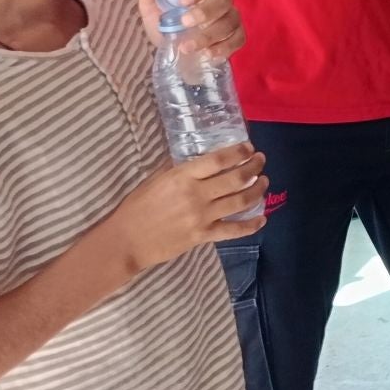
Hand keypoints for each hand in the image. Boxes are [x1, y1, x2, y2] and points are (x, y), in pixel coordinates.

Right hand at [106, 144, 266, 272]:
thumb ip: (182, 171)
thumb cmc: (137, 206)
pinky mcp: (203, 236)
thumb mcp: (156, 179)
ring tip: (264, 182)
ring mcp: (201, 217)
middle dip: (255, 167)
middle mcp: (196, 195)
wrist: (125, 241)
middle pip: (236, 178)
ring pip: (241, 201)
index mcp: (182, 177)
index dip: (239, 152)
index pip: (219, 160)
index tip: (249, 148)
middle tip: (261, 161)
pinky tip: (262, 218)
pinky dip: (251, 224)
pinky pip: (234, 230)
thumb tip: (204, 161)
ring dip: (258, 190)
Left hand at [133, 0, 244, 61]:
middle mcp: (220, 2)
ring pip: (231, 21)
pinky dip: (225, 47)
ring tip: (186, 47)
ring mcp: (230, 19)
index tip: (182, 1)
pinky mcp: (235, 38)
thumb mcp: (152, 8)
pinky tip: (207, 54)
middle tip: (184, 23)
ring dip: (210, 34)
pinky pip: (238, 39)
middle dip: (205, 11)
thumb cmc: (165, 24)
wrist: (172, 51)